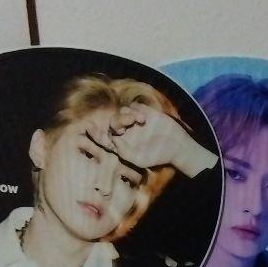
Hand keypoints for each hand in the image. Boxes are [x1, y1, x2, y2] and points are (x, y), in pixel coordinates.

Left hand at [92, 106, 215, 176]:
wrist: (176, 147)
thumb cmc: (157, 157)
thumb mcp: (138, 159)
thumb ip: (123, 151)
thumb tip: (112, 139)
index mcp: (121, 143)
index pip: (105, 136)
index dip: (96, 132)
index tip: (90, 127)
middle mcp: (126, 131)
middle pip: (111, 121)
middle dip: (116, 121)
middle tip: (124, 126)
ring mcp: (134, 122)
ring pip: (121, 112)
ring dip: (126, 115)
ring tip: (138, 121)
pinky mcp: (144, 113)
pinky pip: (133, 107)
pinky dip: (135, 111)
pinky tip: (143, 119)